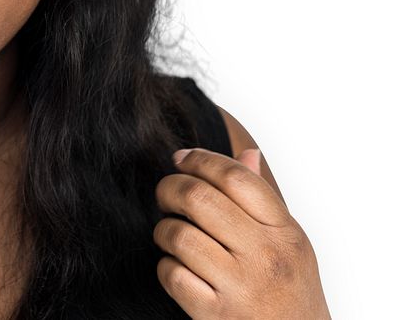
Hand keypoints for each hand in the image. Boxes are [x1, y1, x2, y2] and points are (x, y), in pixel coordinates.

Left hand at [154, 147, 330, 318]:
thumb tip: (246, 153)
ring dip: (164, 230)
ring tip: (169, 233)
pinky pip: (172, 275)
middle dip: (169, 188)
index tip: (181, 158)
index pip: (236, 178)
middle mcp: (265, 257)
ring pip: (179, 235)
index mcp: (285, 232)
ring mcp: (240, 288)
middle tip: (164, 194)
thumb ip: (264, 201)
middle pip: (199, 198)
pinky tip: (176, 267)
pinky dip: (166, 267)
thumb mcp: (292, 244)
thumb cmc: (291, 294)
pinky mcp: (215, 316)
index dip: (200, 160)